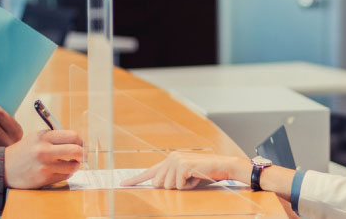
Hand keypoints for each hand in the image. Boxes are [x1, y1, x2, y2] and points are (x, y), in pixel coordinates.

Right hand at [4, 129, 83, 188]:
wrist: (3, 168)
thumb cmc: (23, 152)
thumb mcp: (36, 138)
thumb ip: (55, 137)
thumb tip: (78, 141)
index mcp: (44, 136)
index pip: (72, 136)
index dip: (81, 141)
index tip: (81, 144)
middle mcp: (44, 150)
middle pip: (76, 150)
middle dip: (82, 154)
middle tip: (81, 155)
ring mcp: (44, 165)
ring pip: (73, 166)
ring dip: (75, 165)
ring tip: (70, 164)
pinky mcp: (44, 178)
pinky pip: (65, 176)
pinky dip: (66, 173)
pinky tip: (59, 170)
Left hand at [121, 152, 241, 189]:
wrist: (222, 165)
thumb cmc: (205, 173)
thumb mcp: (186, 175)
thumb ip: (171, 178)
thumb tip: (159, 185)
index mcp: (170, 160)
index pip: (150, 172)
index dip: (135, 179)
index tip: (122, 184)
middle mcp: (170, 158)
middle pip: (159, 183)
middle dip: (173, 186)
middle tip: (188, 180)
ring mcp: (175, 161)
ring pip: (168, 186)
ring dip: (182, 186)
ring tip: (193, 178)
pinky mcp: (182, 166)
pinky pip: (179, 186)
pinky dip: (189, 186)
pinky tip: (196, 177)